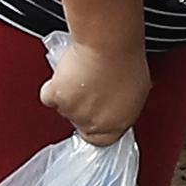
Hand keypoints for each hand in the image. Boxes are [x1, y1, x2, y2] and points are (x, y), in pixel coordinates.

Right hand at [39, 30, 147, 147]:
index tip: (95, 118)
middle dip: (82, 109)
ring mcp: (74, 112)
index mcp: (118, 124)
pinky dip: (52, 87)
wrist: (108, 46)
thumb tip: (120, 101)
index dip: (97, 128)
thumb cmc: (126, 61)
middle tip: (88, 90)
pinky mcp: (57, 98)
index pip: (103, 140)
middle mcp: (94, 122)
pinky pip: (48, 97)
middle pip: (81, 124)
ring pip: (64, 110)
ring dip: (68, 96)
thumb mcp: (137, 88)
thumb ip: (124, 103)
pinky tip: (63, 77)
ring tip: (79, 78)